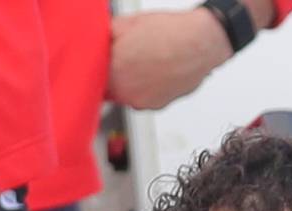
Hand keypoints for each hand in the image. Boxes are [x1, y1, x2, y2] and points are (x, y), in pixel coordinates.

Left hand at [108, 5, 235, 109]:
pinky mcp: (155, 106)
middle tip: (124, 58)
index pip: (91, 79)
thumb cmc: (169, 33)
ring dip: (130, 82)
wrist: (200, 44)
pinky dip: (145, 87)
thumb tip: (97, 39)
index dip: (96, 69)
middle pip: (107, 89)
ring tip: (144, 62)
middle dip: (113, 75)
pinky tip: (155, 71)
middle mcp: (124, 92)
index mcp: (113, 71)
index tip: (99, 63)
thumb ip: (108, 35)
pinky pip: (142, 98)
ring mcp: (139, 102)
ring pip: (125, 94)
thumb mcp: (129, 23)